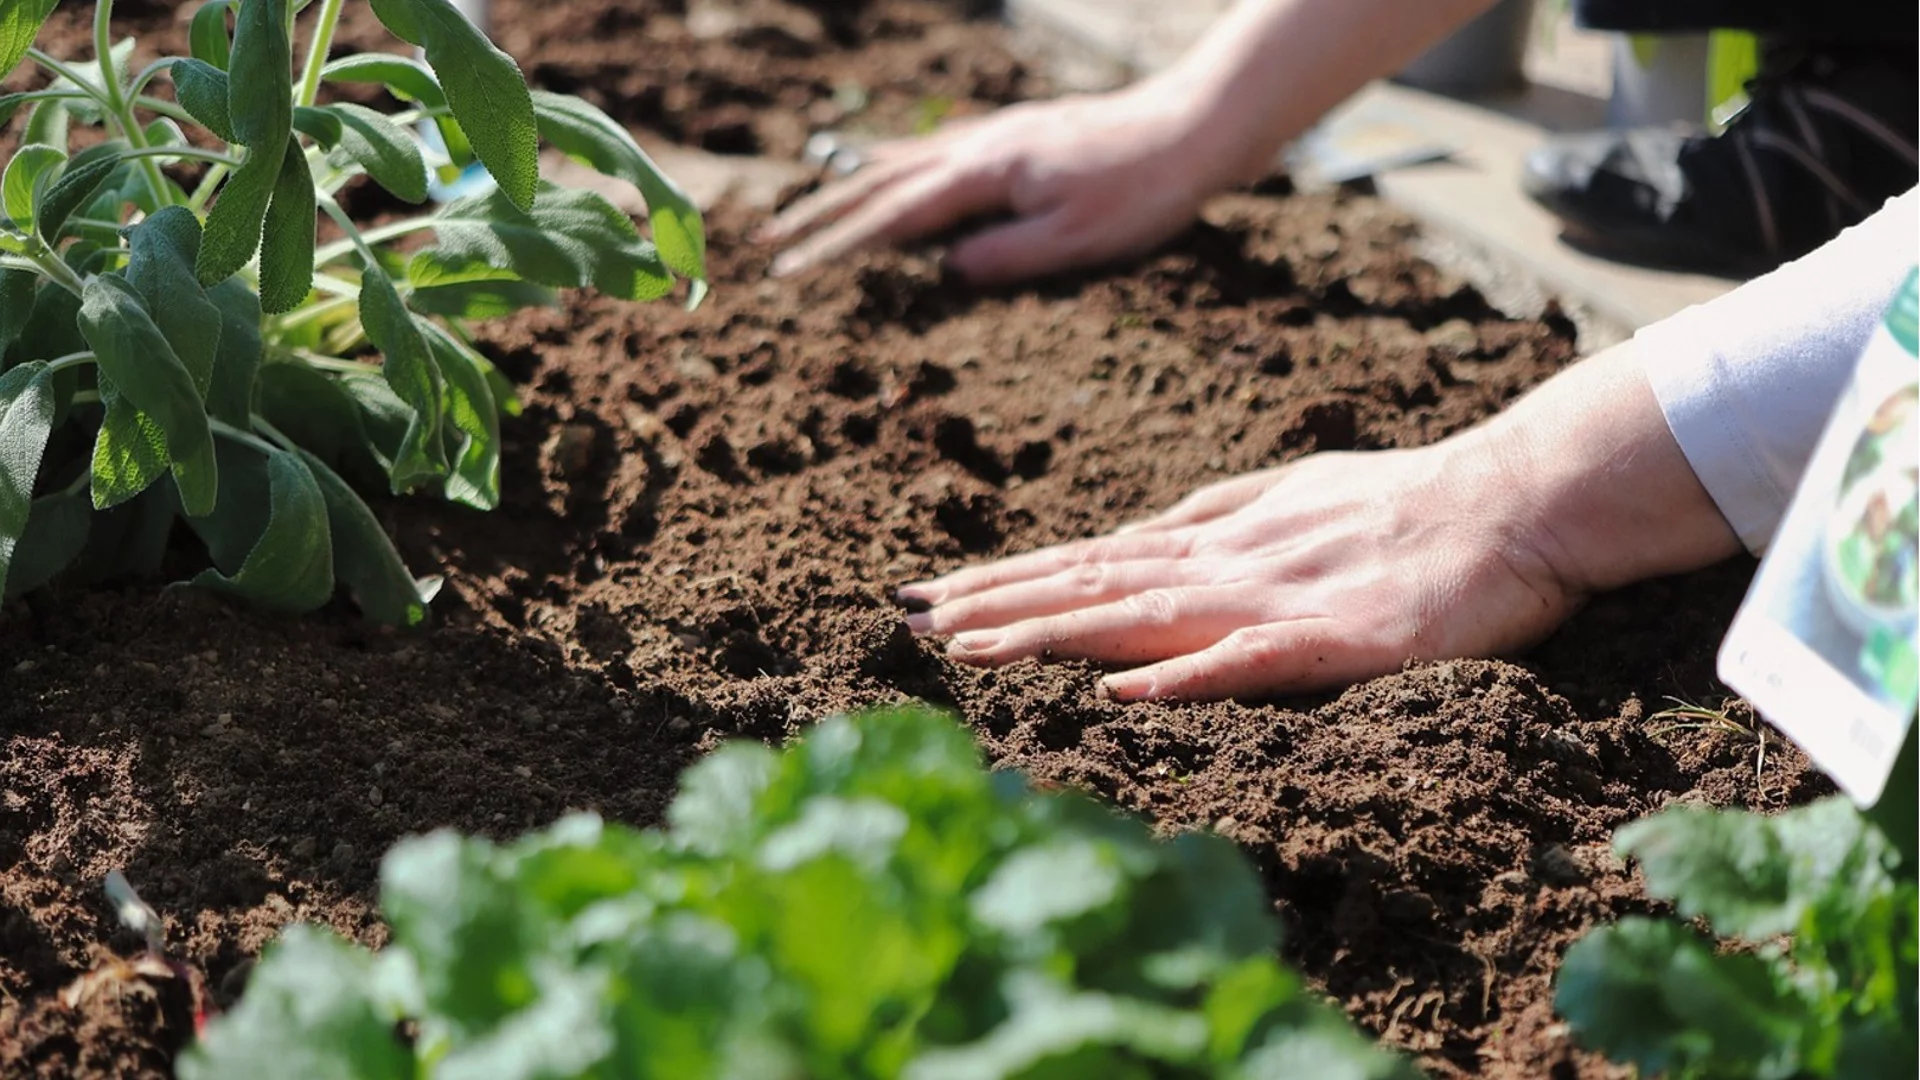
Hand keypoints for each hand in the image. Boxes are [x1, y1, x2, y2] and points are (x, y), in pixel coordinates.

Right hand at [759, 85, 1233, 283]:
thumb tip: (946, 272)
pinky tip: (890, 168)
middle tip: (767, 240)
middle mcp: (980, 147)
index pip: (892, 217)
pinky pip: (936, 149)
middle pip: (880, 182)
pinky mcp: (1017, 135)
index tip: (789, 270)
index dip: (836, 246)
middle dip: (820, 214)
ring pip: (904, 161)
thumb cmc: (1143, 191)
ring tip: (808, 206)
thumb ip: (1005, 257)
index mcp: (986, 175)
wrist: (1195, 126)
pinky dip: (897, 162)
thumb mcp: (1076, 240)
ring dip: (849, 187)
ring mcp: (996, 136)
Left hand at [898, 438, 1584, 701]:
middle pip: (1092, 585)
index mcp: (1218, 539)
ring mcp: (1278, 598)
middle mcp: (1228, 563)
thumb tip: (1140, 532)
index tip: (929, 595)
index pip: (1089, 561)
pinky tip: (1121, 690)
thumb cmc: (1410, 501)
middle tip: (906, 620)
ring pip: (1144, 617)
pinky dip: (1182, 675)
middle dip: (996, 604)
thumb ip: (1216, 515)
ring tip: (970, 649)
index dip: (1006, 579)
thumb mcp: (1293, 496)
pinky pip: (1250, 660)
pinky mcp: (1339, 639)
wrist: (1519, 498)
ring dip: (1053, 632)